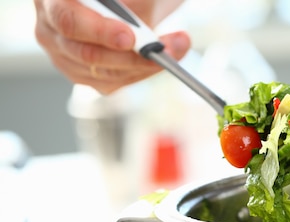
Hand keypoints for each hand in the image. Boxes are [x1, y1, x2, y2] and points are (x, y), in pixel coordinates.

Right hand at [33, 0, 189, 93]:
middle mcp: (49, 27)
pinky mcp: (82, 74)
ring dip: (144, 65)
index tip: (130, 37)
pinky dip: (141, 73)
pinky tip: (159, 60)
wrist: (128, 0)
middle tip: (163, 48)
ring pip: (103, 73)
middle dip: (131, 55)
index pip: (68, 20)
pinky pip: (112, 83)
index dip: (100, 31)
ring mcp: (62, 54)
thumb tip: (139, 24)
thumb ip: (132, 1)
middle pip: (87, 53)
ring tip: (177, 47)